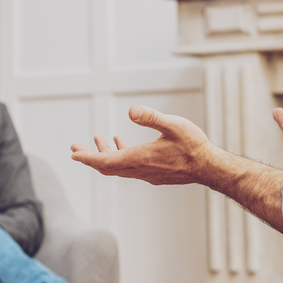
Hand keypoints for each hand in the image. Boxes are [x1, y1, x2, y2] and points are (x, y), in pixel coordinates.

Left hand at [70, 105, 216, 185]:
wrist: (209, 167)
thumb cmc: (193, 146)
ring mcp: (146, 173)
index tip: (74, 154)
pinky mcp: (153, 173)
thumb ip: (151, 117)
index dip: (88, 157)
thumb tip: (131, 109)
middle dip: (90, 156)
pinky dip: (120, 155)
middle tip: (75, 148)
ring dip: (106, 154)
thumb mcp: (173, 125)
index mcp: (140, 158)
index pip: (106, 162)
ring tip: (98, 139)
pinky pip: (129, 167)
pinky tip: (122, 142)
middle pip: (107, 166)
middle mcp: (140, 169)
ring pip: (118, 167)